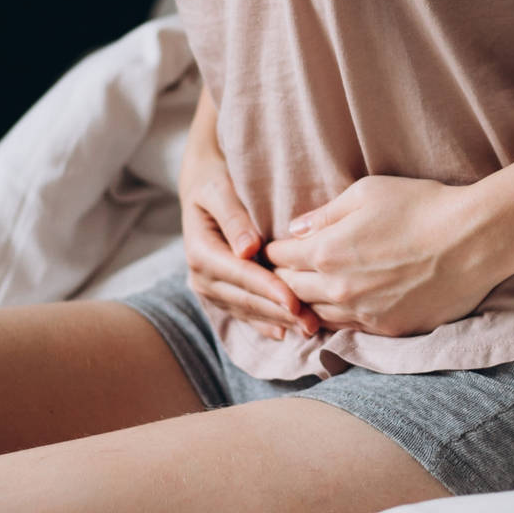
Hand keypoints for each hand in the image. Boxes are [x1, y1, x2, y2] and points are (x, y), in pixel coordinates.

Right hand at [179, 158, 319, 340]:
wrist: (201, 186)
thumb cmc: (214, 181)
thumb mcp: (219, 189)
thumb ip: (234, 218)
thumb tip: (248, 249)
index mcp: (200, 251)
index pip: (241, 275)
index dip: (268, 289)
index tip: (294, 301)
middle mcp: (201, 276)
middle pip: (247, 299)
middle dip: (280, 312)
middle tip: (313, 323)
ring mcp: (210, 288)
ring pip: (249, 311)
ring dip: (279, 320)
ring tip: (310, 328)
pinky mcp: (221, 293)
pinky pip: (246, 312)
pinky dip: (268, 322)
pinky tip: (288, 331)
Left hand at [262, 176, 506, 337]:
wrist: (474, 240)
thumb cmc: (422, 206)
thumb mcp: (367, 193)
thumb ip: (325, 214)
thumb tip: (296, 229)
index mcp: (326, 252)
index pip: (279, 258)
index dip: (272, 252)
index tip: (273, 249)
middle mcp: (338, 289)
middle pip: (290, 291)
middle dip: (282, 280)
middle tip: (280, 274)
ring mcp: (364, 315)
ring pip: (316, 316)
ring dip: (306, 304)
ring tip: (304, 293)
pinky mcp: (389, 330)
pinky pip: (349, 330)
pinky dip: (338, 318)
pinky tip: (340, 306)